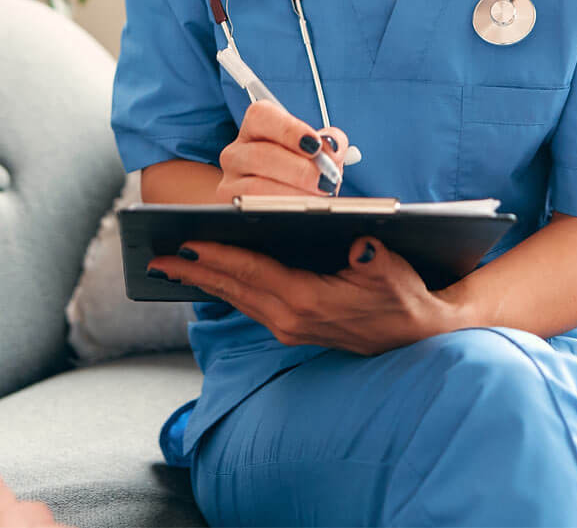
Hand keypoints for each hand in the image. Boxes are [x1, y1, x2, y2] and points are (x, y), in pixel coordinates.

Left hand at [148, 236, 456, 355]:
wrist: (422, 333)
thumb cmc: (407, 295)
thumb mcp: (396, 273)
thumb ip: (378, 260)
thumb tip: (363, 243)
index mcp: (308, 302)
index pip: (252, 273)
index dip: (217, 256)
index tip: (183, 243)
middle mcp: (291, 319)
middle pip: (233, 287)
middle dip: (193, 271)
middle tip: (154, 255)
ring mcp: (289, 326)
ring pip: (235, 297)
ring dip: (202, 280)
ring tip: (169, 264)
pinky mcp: (292, 326)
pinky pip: (247, 303)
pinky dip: (224, 287)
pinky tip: (207, 276)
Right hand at [214, 100, 348, 202]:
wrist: (285, 202)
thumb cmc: (302, 170)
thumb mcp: (318, 153)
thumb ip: (329, 143)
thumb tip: (332, 148)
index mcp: (256, 127)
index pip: (262, 116)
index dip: (289, 129)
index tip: (315, 145)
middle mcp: (236, 151)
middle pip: (261, 155)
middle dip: (299, 170)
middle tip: (325, 180)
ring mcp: (230, 180)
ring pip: (255, 187)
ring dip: (292, 194)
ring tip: (316, 199)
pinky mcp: (231, 205)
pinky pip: (253, 209)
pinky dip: (280, 211)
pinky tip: (299, 212)